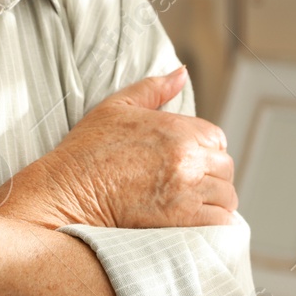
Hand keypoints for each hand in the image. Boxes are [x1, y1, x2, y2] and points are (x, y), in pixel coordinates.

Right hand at [0, 66, 236, 229]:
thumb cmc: (88, 149)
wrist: (68, 193)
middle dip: (212, 175)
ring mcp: (187, 190)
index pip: (217, 138)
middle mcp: (188, 158)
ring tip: (195, 204)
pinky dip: (216, 222)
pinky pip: (220, 221)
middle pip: (225, 167)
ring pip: (227, 196)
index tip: (189, 160)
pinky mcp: (182, 220)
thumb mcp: (117, 106)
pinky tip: (197, 222)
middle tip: (191, 184)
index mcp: (177, 128)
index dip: (205, 149)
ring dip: (216, 200)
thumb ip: (155, 88)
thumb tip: (182, 73)